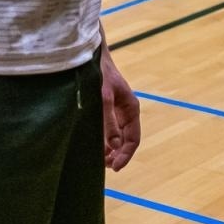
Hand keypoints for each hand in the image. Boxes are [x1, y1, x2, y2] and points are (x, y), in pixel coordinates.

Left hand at [100, 47, 140, 170]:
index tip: (115, 167)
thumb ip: (108, 122)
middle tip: (104, 167)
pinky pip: (106, 130)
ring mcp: (114, 110)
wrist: (89, 56)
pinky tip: (93, 146)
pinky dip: (101, 140)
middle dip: (116, 155)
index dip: (125, 155)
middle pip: (125, 140)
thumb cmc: (99, 74)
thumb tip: (115, 145)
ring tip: (98, 160)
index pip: (133, 139)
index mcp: (131, 108)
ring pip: (115, 137)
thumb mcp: (104, 98)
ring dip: (109, 149)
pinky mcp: (104, 109)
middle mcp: (125, 111)